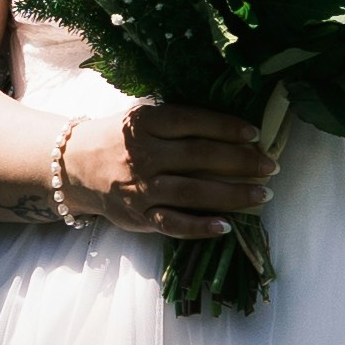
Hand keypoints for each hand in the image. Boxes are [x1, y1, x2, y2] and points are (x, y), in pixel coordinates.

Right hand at [70, 100, 274, 238]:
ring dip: (232, 195)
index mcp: (144, 123)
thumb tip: (233, 130)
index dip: (227, 128)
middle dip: (241, 162)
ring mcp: (140, 188)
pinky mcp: (138, 216)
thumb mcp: (140, 117)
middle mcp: (142, 154)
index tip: (256, 134)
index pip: (193, 122)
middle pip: (200, 157)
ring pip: (193, 192)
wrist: (72, 166)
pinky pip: (173, 224)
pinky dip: (200, 227)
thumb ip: (177, 120)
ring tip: (263, 195)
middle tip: (271, 166)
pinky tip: (226, 227)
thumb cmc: (118, 138)